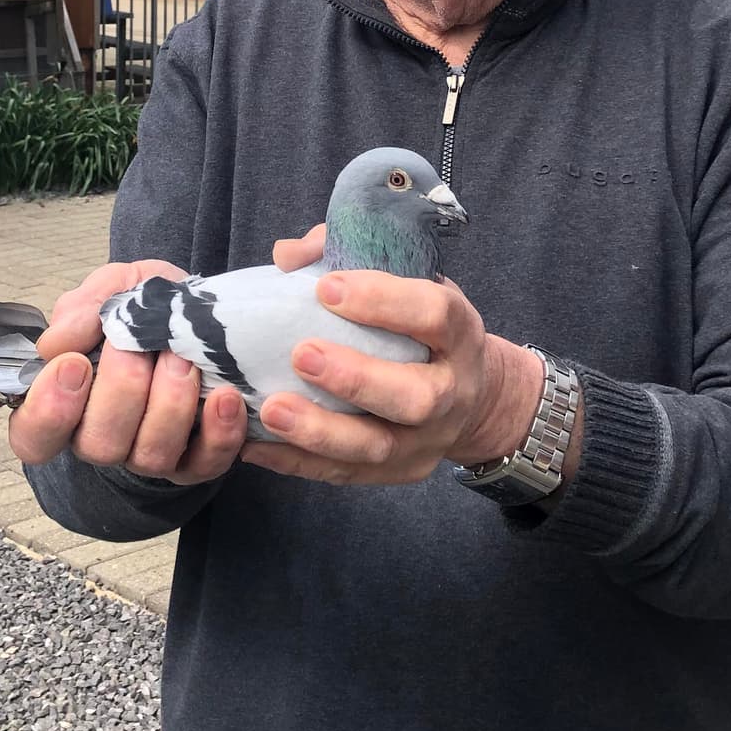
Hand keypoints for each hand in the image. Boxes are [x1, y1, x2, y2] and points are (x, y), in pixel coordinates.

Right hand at [8, 258, 246, 483]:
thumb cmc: (147, 308)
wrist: (204, 314)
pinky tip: (224, 396)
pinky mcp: (198, 459)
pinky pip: (205, 464)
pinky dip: (218, 433)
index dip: (48, 410)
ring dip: (169, 404)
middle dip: (122, 390)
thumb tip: (58, 343)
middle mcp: (103, 438)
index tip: (75, 364)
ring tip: (184, 359)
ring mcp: (150, 453)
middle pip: (97, 445)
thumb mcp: (115, 289)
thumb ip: (83, 307)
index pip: (33, 436)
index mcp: (66, 404)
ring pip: (150, 456)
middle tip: (139, 346)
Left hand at [248, 224, 543, 485]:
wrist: (474, 395)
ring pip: (378, 446)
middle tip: (300, 354)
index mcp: (459, 331)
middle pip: (414, 396)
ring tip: (270, 409)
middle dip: (355, 378)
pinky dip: (298, 461)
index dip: (383, 301)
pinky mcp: (401, 472)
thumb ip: (351, 255)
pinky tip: (256, 443)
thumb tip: (288, 256)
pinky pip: (346, 474)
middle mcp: (453, 390)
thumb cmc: (423, 325)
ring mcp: (428, 439)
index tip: (326, 288)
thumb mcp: (409, 280)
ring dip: (320, 430)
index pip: (433, 314)